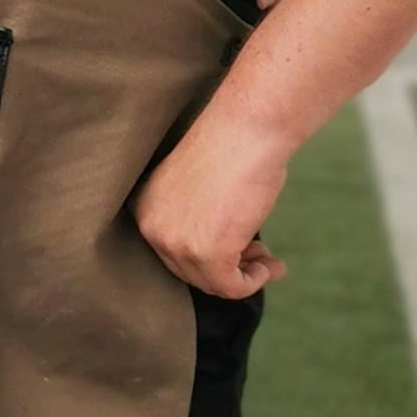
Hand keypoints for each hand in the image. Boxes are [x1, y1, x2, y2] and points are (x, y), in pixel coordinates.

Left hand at [134, 102, 290, 300]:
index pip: (174, 252)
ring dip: (245, 276)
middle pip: (191, 271)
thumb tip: (221, 248)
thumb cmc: (233, 146)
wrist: (248, 129)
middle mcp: (152, 227)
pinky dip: (252, 282)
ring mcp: (176, 243)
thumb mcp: (202, 188)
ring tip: (270, 262)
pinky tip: (270, 266)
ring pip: (211, 282)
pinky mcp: (207, 254)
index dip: (210, 255)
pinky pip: (229, 287)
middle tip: (260, 256)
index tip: (243, 249)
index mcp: (146, 207)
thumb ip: (199, 219)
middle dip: (229, 267)